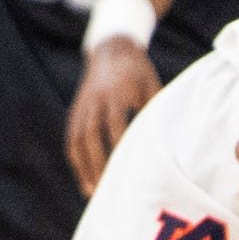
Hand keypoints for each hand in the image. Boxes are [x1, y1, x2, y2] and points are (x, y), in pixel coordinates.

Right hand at [66, 39, 161, 193]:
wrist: (112, 48)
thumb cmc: (139, 71)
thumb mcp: (152, 86)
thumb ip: (154, 112)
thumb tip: (166, 145)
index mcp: (115, 92)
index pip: (114, 124)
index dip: (117, 148)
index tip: (125, 171)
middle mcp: (94, 100)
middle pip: (90, 135)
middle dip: (96, 163)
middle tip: (105, 189)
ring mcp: (82, 105)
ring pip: (77, 139)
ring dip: (83, 167)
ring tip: (91, 192)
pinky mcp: (76, 110)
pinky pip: (72, 138)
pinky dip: (77, 159)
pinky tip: (84, 178)